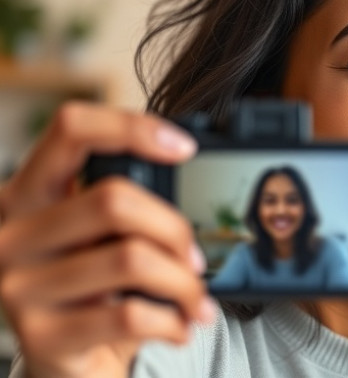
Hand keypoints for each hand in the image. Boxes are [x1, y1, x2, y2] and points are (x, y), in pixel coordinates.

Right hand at [0, 102, 214, 377]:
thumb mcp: (97, 239)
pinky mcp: (41, 337)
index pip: (71, 130)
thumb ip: (122, 206)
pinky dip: (172, 320)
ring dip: (183, 282)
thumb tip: (188, 178)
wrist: (64, 369)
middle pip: (116, 200)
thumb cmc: (91, 291)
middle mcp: (11, 233)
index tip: (184, 147)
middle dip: (175, 229)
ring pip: (131, 259)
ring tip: (196, 298)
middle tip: (194, 259)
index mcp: (27, 193)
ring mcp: (19, 286)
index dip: (131, 128)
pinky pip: (129, 315)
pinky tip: (180, 326)